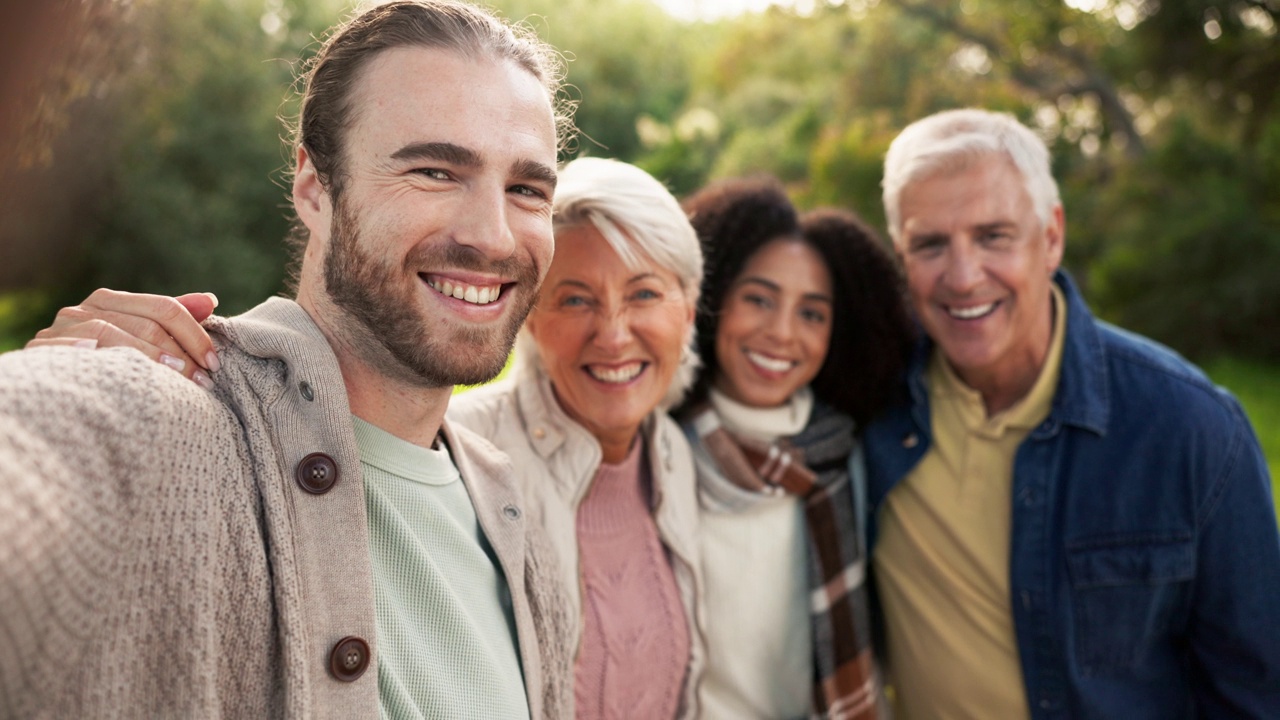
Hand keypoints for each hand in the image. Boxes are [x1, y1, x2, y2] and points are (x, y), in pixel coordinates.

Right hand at [27, 289, 220, 388]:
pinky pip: (68, 349)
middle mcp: (83, 309)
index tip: (214, 362)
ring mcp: (60, 328)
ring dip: (149, 358)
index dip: (194, 333)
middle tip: (204, 379)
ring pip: (111, 334)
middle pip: (144, 324)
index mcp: (109, 300)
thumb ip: (170, 317)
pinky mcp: (40, 349)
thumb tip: (211, 299)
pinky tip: (116, 368)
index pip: (163, 308)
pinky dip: (91, 355)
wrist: (46, 379)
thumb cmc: (101, 356)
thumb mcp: (135, 333)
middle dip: (180, 353)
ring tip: (178, 380)